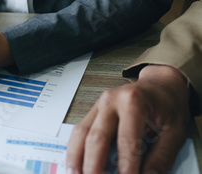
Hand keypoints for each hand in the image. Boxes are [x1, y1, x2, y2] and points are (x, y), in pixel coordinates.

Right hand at [66, 65, 190, 173]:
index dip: (126, 164)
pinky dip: (75, 150)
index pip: (126, 140)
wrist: (159, 85)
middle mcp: (111, 100)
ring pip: (81, 133)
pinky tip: (75, 164)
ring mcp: (98, 105)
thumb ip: (161, 157)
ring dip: (76, 157)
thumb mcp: (175, 131)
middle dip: (94, 164)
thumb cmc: (167, 105)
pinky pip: (79, 131)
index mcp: (133, 101)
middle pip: (97, 137)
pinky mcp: (93, 112)